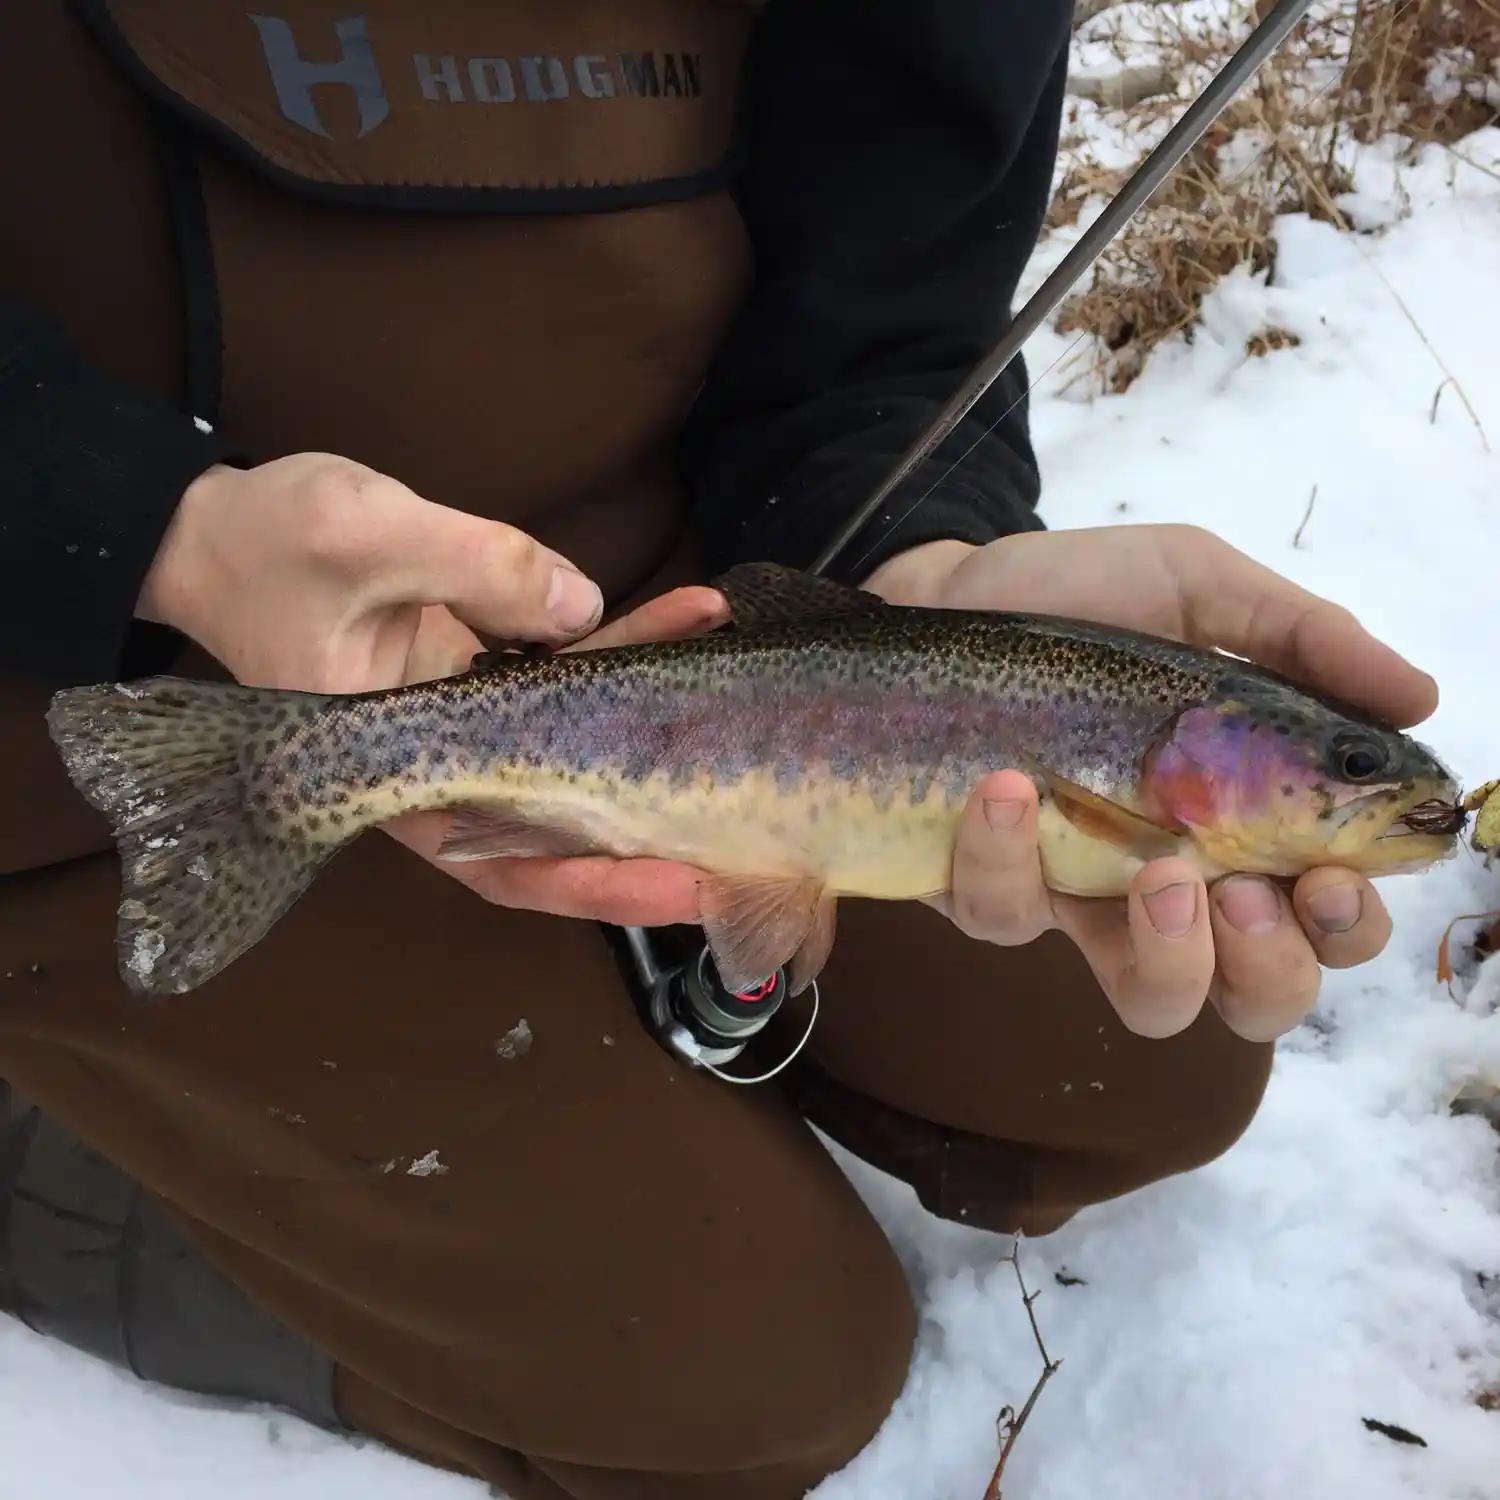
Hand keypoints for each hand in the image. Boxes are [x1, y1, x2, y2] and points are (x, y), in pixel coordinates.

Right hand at [139, 454, 726, 923]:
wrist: (219, 525)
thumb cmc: (268, 544)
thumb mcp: (365, 535)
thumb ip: (481, 568)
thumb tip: (585, 611)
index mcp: (395, 771)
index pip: (499, 857)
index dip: (586, 883)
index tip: (671, 884)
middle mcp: (443, 762)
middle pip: (558, 827)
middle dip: (648, 835)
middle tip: (745, 844)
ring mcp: (472, 719)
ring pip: (578, 752)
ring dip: (658, 735)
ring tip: (741, 704)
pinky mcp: (490, 670)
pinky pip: (571, 680)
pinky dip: (629, 659)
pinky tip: (690, 620)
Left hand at [865, 527, 1439, 1042]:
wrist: (944, 586)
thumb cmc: (1078, 596)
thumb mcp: (1195, 587)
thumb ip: (1302, 637)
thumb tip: (1421, 696)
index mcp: (1243, 815)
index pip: (1325, 911)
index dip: (1345, 923)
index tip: (1327, 877)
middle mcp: (1174, 873)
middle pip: (1259, 994)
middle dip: (1270, 967)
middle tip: (1244, 891)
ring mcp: (1078, 890)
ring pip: (1152, 1001)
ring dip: (1171, 955)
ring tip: (1157, 869)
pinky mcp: (989, 885)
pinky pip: (1006, 920)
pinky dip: (1011, 858)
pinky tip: (1011, 785)